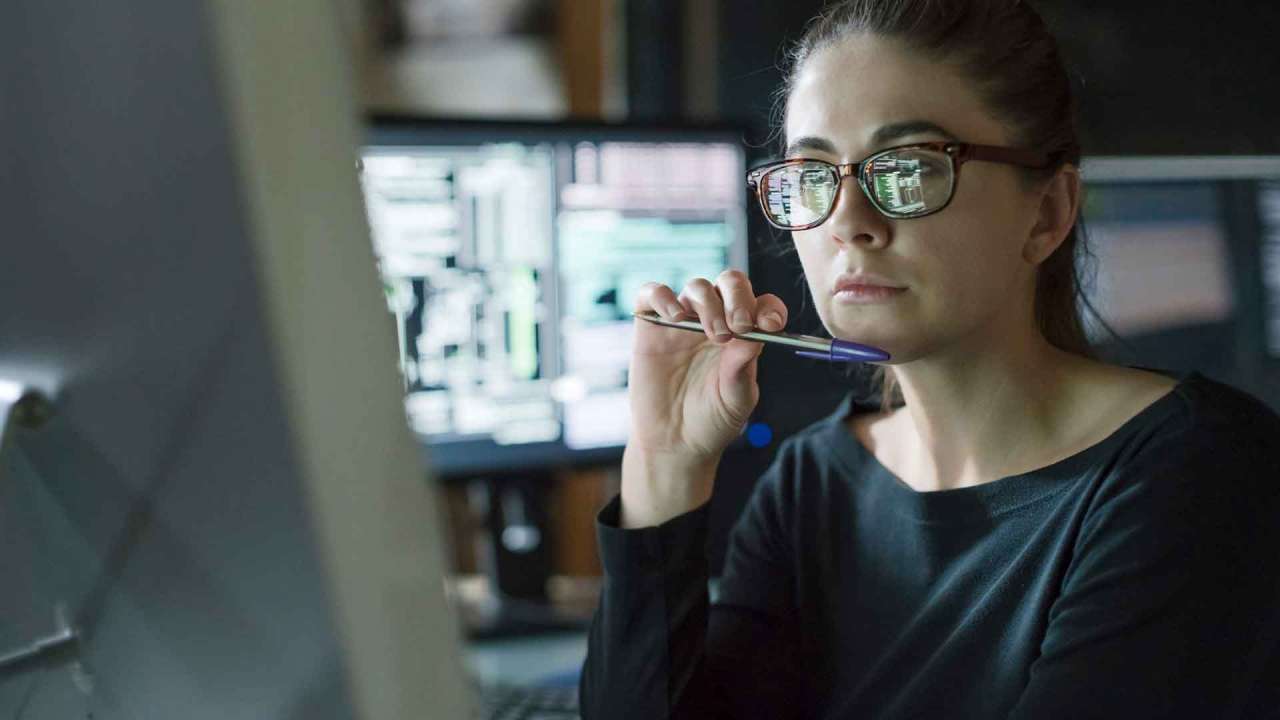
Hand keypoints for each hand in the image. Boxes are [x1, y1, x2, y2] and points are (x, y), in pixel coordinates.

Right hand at [628, 269, 788, 463]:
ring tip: (711, 336)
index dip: (768, 307)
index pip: (761, 304)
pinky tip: (675, 317)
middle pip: (730, 283)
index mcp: (743, 335)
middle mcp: (715, 321)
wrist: (673, 443)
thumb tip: (756, 333)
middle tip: (739, 326)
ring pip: (697, 287)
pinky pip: (652, 293)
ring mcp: (682, 321)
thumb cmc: (711, 421)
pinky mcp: (651, 326)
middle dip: (738, 298)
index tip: (770, 325)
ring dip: (708, 304)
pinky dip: (663, 296)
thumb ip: (743, 367)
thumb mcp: (736, 398)